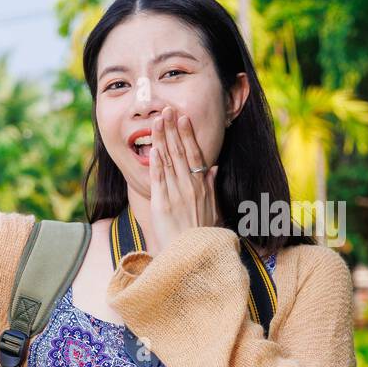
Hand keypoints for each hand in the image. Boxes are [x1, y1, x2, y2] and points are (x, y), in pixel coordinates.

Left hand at [148, 105, 219, 245]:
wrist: (192, 256)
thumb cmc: (201, 234)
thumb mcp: (213, 208)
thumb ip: (212, 186)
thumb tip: (214, 168)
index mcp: (203, 187)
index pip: (195, 155)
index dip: (188, 135)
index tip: (183, 118)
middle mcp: (191, 187)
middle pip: (181, 153)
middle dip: (173, 130)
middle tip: (166, 110)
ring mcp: (177, 195)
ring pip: (169, 162)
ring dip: (162, 140)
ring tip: (157, 122)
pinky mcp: (163, 205)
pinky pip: (159, 180)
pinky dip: (156, 163)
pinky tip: (153, 148)